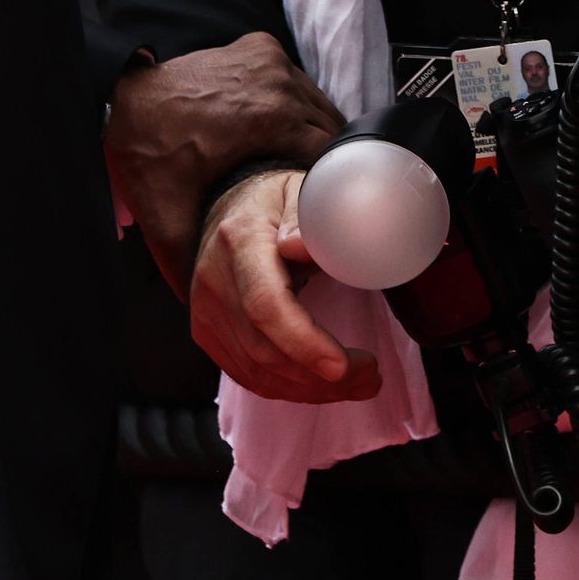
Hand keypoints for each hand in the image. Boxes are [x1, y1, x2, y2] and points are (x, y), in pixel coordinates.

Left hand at [107, 36, 346, 294]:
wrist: (123, 95)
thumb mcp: (165, 213)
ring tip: (294, 164)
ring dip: (312, 132)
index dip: (327, 187)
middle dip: (322, 162)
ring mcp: (272, 60)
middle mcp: (280, 82)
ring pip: (317, 103)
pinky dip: (294, 105)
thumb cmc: (148, 149)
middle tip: (307, 194)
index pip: (329, 157)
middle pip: (329, 129)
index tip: (316, 209)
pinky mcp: (262, 47)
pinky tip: (277, 129)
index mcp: (272, 119)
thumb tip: (203, 307)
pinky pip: (297, 82)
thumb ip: (186, 261)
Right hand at [189, 169, 381, 401]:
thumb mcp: (299, 191)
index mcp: (240, 239)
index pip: (265, 303)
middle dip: (321, 374)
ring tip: (360, 382)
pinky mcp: (209, 333)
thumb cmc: (276, 201)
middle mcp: (215, 280)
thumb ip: (304, 216)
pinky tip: (325, 385)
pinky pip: (250, 375)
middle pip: (265, 348)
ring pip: (259, 370)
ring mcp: (207, 312)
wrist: (229, 209)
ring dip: (313, 388)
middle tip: (370, 376)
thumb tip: (300, 245)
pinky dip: (291, 388)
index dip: (302, 341)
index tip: (343, 365)